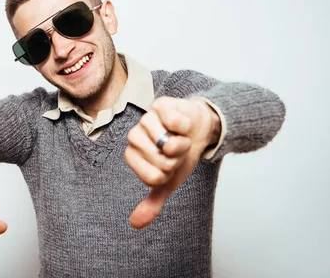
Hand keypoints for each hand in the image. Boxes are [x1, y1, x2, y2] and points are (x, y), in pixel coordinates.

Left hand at [125, 96, 220, 228]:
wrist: (196, 129)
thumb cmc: (179, 154)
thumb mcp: (168, 181)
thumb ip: (152, 202)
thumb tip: (135, 224)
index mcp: (132, 155)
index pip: (152, 177)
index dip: (168, 174)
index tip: (170, 165)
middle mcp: (134, 136)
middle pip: (161, 162)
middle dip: (177, 159)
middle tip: (176, 150)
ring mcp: (146, 119)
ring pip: (168, 143)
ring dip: (183, 143)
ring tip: (180, 137)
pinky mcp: (160, 105)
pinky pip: (175, 123)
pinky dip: (185, 127)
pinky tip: (182, 124)